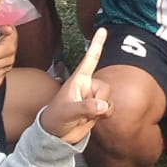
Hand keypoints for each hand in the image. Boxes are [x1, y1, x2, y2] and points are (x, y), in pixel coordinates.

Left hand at [40, 28, 112, 143]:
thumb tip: (104, 106)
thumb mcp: (68, 112)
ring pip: (109, 99)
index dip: (97, 44)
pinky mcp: (98, 109)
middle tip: (84, 111)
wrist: (56, 136)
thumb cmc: (56, 118)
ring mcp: (93, 97)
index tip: (103, 29)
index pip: (90, 59)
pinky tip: (94, 119)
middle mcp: (87, 86)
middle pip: (105, 87)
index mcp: (78, 80)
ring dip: (102, 110)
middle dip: (99, 100)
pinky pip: (110, 108)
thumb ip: (86, 107)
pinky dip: (106, 115)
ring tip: (86, 116)